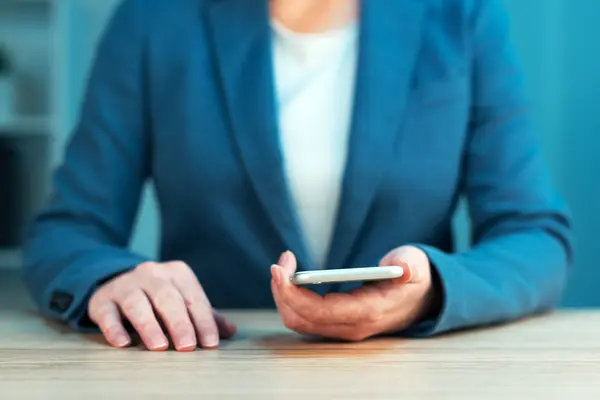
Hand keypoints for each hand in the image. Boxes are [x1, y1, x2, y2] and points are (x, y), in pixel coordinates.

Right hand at [88, 261, 236, 350]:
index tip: (210, 343)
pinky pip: (108, 313)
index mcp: (177, 273)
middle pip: (168, 299)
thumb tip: (230, 331)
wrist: (116, 281)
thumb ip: (205, 314)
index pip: (193, 298)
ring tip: (159, 347)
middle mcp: (151, 274)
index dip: (203, 321)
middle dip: (180, 323)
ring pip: (138, 304)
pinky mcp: (102, 299)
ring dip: (149, 326)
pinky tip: (123, 343)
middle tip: (188, 346)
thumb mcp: (183, 299)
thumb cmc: (158, 296)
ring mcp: (125, 285)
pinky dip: (115, 328)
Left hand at [271, 247, 435, 340]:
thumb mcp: (416, 266)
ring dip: (283, 295)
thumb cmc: (414, 279)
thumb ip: (409, 265)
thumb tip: (401, 266)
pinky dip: (290, 299)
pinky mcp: (335, 323)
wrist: (420, 298)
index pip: (320, 311)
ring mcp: (342, 327)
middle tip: (280, 262)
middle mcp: (351, 326)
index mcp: (369, 312)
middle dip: (282, 291)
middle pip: (301, 318)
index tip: (280, 269)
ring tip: (284, 266)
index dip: (293, 293)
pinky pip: (303, 318)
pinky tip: (290, 278)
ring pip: (298, 321)